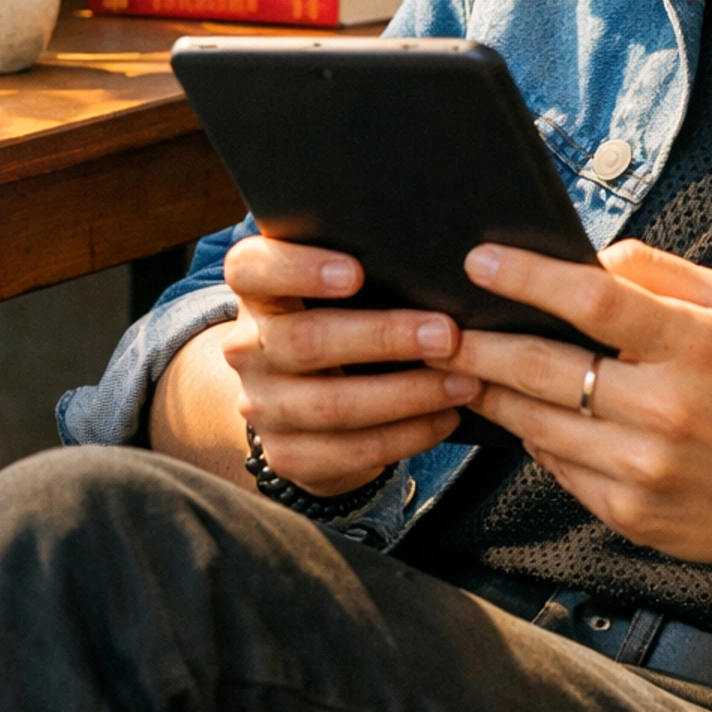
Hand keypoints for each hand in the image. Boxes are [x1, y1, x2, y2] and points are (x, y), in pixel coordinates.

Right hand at [221, 235, 479, 495]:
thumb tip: (439, 257)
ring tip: (464, 381)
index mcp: (256, 290)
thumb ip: (365, 263)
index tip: (356, 272)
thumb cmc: (338, 315)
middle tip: (447, 335)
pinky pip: (347, 451)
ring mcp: (261, 404)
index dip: (299, 269)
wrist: (301, 396)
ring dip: (407, 395)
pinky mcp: (285, 454)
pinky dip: (405, 436)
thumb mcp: (334, 284)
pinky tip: (445, 418)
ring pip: (331, 404)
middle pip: (305, 340)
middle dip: (384, 338)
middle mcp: (247, 346)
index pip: (251, 269)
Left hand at [437, 237, 711, 574]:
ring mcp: (644, 469)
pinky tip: (522, 414)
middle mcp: (666, 410)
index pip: (594, 301)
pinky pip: (556, 466)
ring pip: (536, 423)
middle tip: (438, 326)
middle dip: (478, 344)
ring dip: (491, 392)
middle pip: (544, 368)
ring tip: (461, 368)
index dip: (527, 278)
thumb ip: (653, 272)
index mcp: (694, 346)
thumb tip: (579, 260)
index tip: (479, 262)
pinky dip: (533, 436)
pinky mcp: (629, 514)